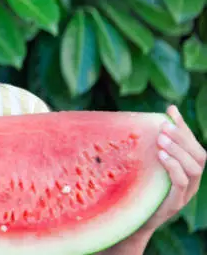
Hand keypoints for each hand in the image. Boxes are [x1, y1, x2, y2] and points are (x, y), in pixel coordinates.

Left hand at [99, 106, 205, 254]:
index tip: (171, 109)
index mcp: (186, 170)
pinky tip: (161, 156)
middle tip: (164, 125)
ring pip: (194, 168)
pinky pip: (181, 183)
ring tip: (161, 138)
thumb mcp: (144, 165)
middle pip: (199, 155)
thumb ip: (148, 148)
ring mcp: (185, 194)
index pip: (193, 145)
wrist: (130, 221)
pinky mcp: (174, 204)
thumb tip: (143, 121)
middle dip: (183, 137)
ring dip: (178, 150)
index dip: (184, 127)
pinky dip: (174, 167)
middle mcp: (191, 182)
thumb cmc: (137, 189)